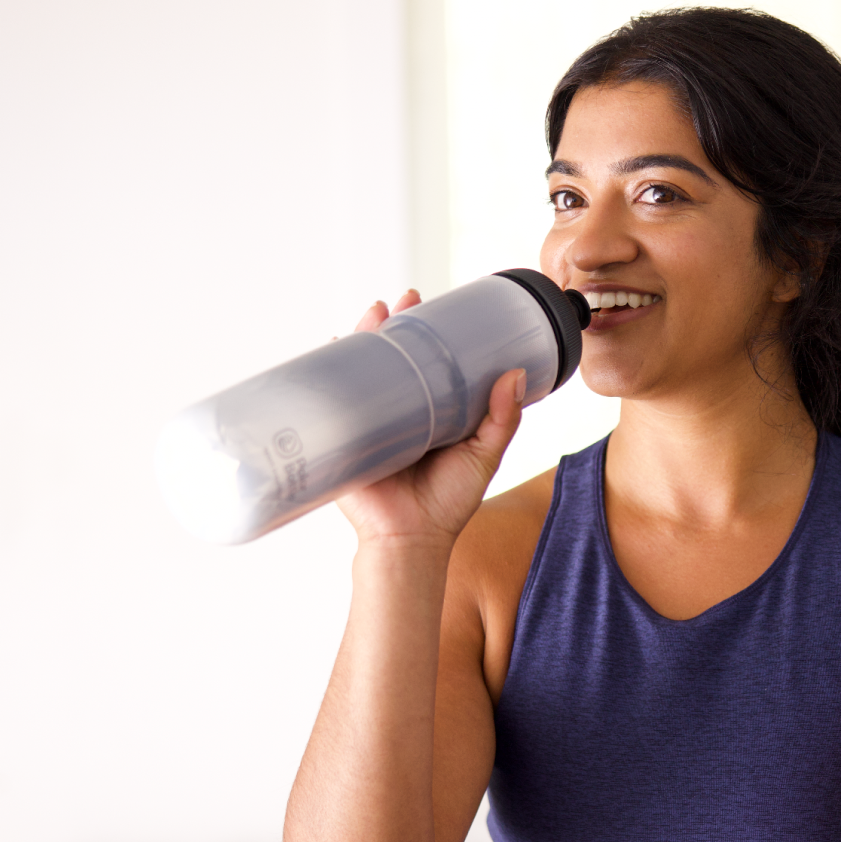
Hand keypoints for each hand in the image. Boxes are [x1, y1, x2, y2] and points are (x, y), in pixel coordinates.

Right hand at [334, 290, 527, 546]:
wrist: (410, 540)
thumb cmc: (447, 503)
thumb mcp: (483, 455)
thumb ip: (502, 419)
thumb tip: (515, 373)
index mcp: (427, 411)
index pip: (422, 360)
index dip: (422, 330)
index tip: (428, 304)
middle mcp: (395, 412)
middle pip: (387, 357)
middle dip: (388, 324)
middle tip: (400, 301)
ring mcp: (367, 422)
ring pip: (358, 371)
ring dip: (360, 338)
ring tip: (371, 315)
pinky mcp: (344, 438)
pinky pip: (330, 400)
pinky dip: (325, 373)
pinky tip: (331, 348)